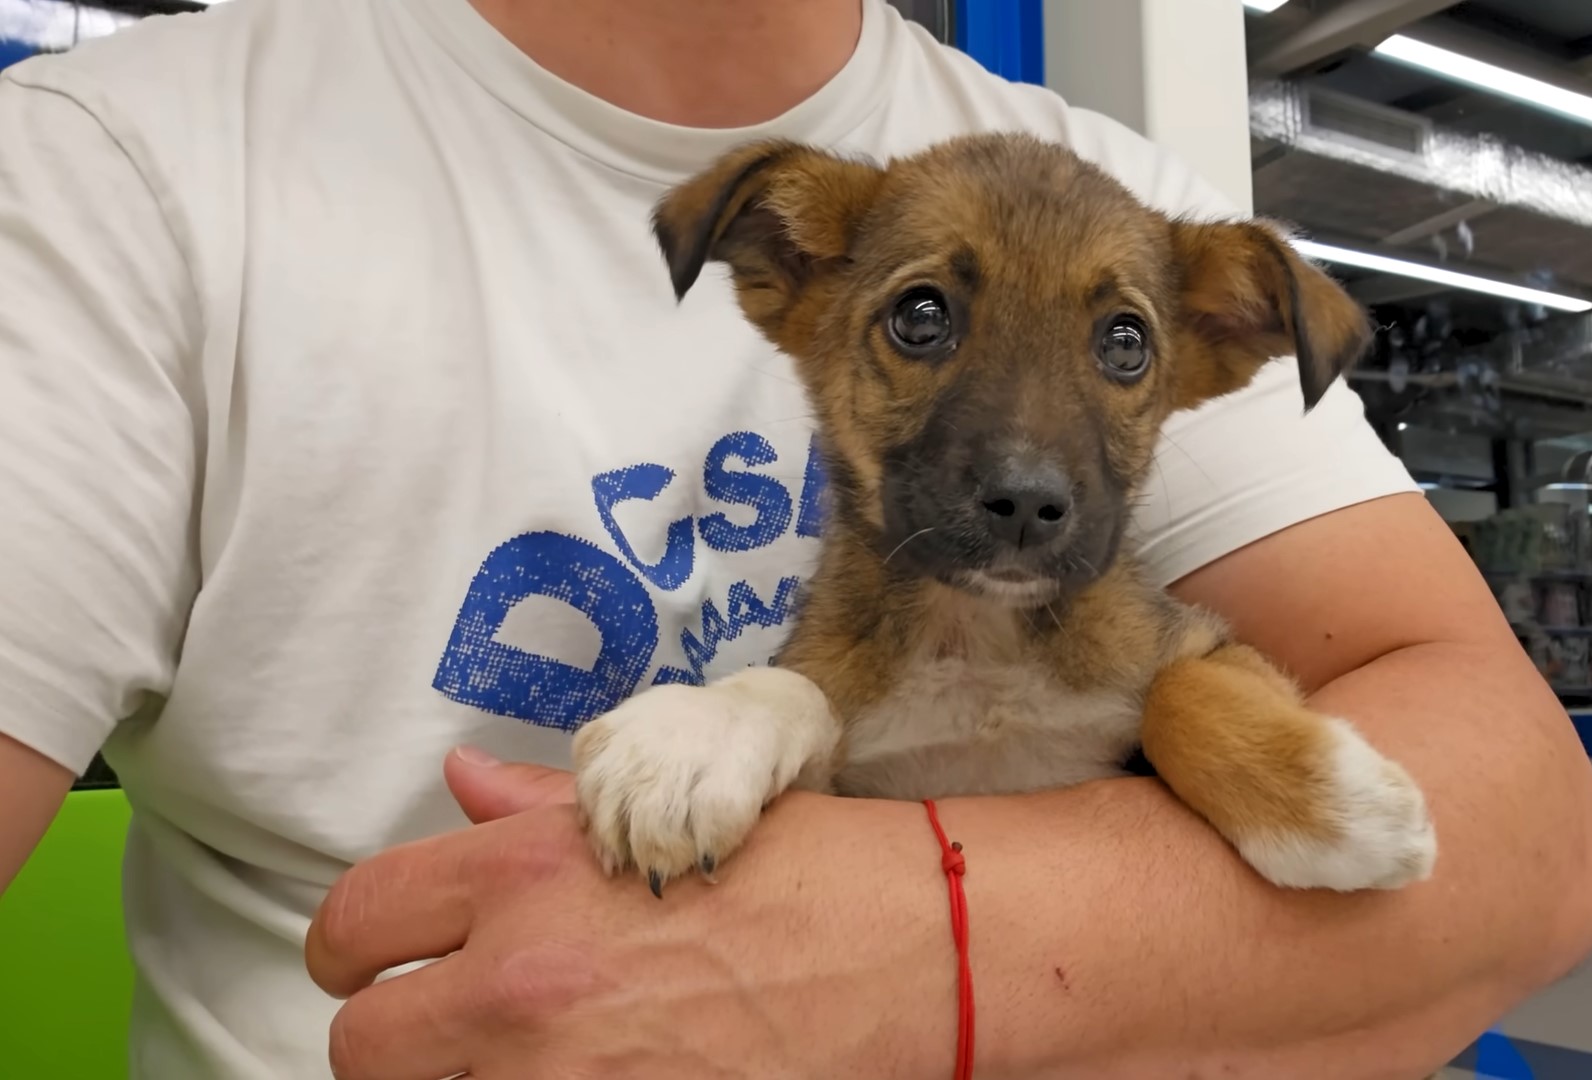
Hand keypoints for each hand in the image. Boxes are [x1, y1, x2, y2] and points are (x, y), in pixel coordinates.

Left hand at [309, 748, 954, 1079]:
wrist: (916, 954)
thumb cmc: (814, 871)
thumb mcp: (674, 810)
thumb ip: (543, 813)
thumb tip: (461, 786)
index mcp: (528, 875)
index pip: (356, 921)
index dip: (345, 951)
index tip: (361, 969)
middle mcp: (522, 982)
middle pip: (362, 1047)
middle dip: (394, 1040)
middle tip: (438, 1037)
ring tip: (528, 1063)